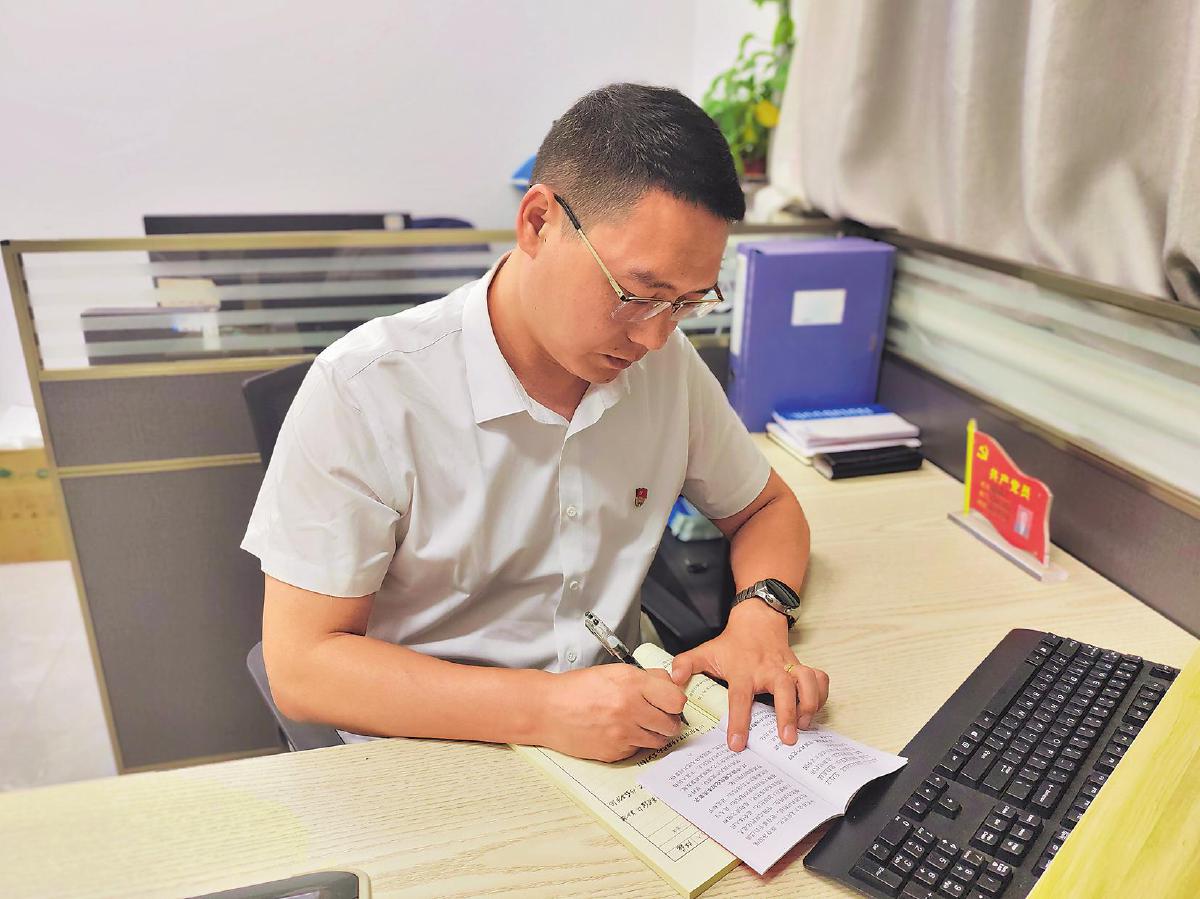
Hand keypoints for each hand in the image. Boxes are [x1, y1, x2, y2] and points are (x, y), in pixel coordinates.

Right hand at [540, 664, 687, 761]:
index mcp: (631, 683)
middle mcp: (629, 708)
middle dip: (667, 720)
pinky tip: (619, 732)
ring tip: (639, 724)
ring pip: (658, 740)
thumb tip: (670, 685)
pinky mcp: (615, 751)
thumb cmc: (576, 689)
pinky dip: (634, 743)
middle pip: (671, 723)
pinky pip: (638, 749)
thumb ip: (645, 678)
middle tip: (657, 715)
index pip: (676, 699)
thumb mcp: (614, 672)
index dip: (675, 701)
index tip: (670, 702)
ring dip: (654, 733)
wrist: (547, 709)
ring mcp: (622, 733)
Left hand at [670, 599, 828, 751]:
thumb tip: (673, 678)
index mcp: (744, 670)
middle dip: (787, 713)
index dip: (739, 721)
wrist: (757, 620)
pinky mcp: (802, 666)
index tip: (738, 744)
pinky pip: (820, 678)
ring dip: (810, 703)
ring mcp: (789, 666)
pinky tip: (817, 709)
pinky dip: (823, 693)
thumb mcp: (706, 652)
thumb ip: (686, 665)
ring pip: (807, 681)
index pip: (740, 698)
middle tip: (787, 739)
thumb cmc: (733, 643)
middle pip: (783, 689)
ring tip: (805, 725)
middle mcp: (769, 669)